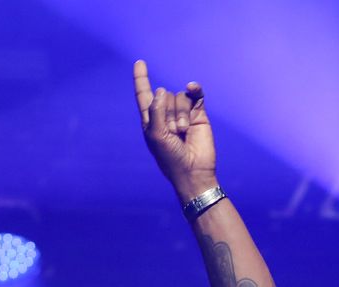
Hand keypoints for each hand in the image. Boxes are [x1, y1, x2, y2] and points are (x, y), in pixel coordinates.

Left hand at [134, 60, 215, 200]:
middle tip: (173, 135)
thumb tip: (163, 89)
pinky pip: (195, 95)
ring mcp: (183, 113)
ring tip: (183, 133)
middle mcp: (166, 114)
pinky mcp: (198, 113)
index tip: (139, 63)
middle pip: (165, 96)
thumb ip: (156, 110)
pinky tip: (193, 87)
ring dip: (181, 115)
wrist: (193, 171)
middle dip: (169, 114)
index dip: (141, 78)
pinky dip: (194, 89)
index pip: (144, 94)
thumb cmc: (170, 157)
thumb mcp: (155, 134)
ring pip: (179, 97)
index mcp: (150, 120)